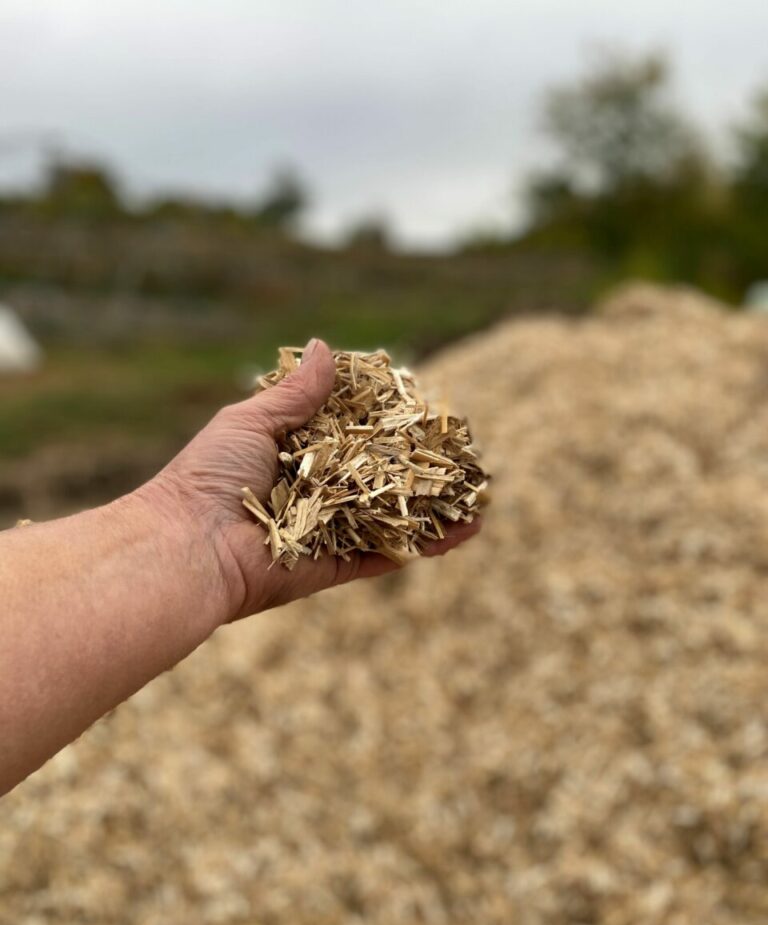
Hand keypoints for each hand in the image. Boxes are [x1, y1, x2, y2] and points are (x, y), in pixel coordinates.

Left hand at [139, 338, 480, 620]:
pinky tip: (463, 531)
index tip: (429, 410)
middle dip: (423, 468)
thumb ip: (296, 393)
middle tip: (466, 454)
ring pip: (391, 517)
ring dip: (435, 507)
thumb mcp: (252, 421)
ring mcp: (328, 532)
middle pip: (381, 477)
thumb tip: (326, 345)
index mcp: (296, 454)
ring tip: (478, 495)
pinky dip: (424, 545)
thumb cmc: (211, 475)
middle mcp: (317, 493)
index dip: (391, 424)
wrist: (189, 545)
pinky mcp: (334, 567)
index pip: (355, 435)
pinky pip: (385, 555)